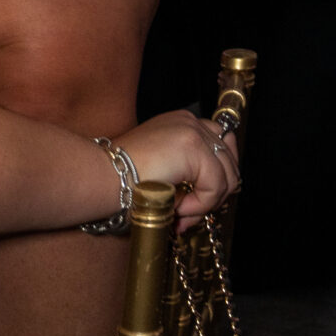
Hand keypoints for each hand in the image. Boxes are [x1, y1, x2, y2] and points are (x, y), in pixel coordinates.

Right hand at [117, 109, 240, 232]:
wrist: (105, 177)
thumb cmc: (126, 180)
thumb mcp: (164, 170)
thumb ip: (189, 174)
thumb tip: (213, 197)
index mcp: (182, 124)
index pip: (222, 146)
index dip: (218, 178)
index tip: (200, 201)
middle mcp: (190, 122)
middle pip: (230, 161)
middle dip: (216, 194)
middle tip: (190, 214)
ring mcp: (193, 131)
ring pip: (228, 176)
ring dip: (207, 203)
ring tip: (182, 214)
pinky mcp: (193, 147)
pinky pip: (216, 186)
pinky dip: (201, 205)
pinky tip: (178, 209)